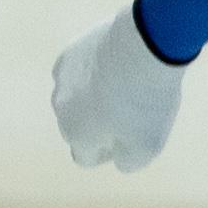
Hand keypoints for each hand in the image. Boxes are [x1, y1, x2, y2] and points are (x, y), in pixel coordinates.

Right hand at [52, 6, 186, 171]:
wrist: (145, 45)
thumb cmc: (146, 100)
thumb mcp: (148, 145)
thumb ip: (128, 162)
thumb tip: (118, 159)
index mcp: (75, 133)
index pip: (85, 156)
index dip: (109, 151)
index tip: (131, 134)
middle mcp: (60, 107)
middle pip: (78, 125)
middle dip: (99, 123)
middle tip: (132, 108)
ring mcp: (62, 77)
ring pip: (77, 96)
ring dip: (95, 95)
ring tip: (127, 83)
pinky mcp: (70, 52)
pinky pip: (80, 71)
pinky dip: (96, 71)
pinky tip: (119, 64)